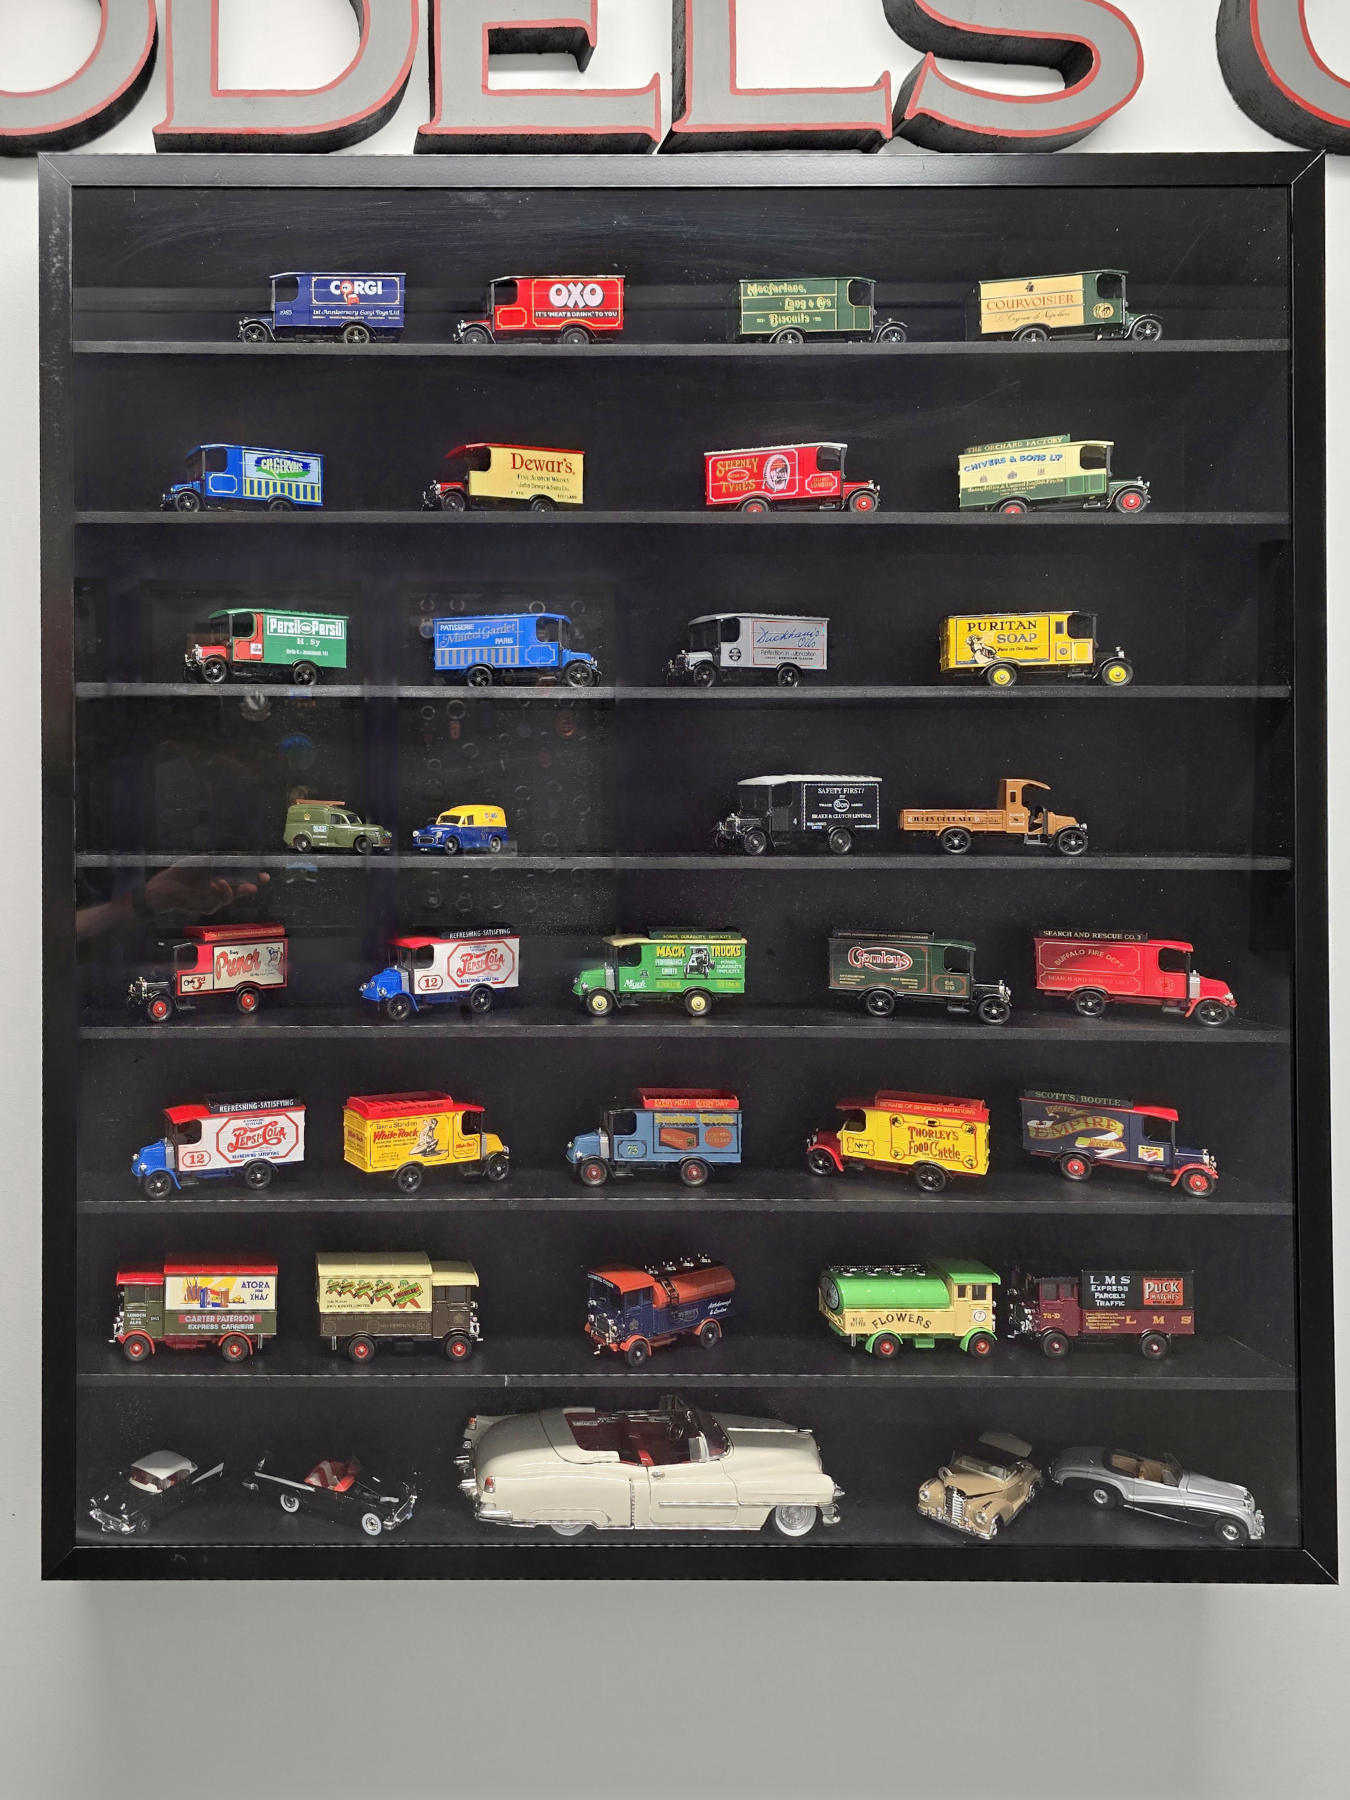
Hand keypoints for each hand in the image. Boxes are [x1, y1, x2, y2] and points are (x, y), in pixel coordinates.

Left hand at [143, 865, 270, 916]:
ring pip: (228, 898)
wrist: (164, 887)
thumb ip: (218, 863)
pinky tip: (211, 887)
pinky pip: (216, 904)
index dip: (253, 877)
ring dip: (227, 891)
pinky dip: (215, 895)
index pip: (241, 878)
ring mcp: (213, 900)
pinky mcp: (205, 908)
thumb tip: (234, 858)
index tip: (264, 876)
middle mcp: (219, 890)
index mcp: (221, 877)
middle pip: (239, 890)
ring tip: (220, 882)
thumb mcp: (202, 864)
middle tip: (255, 885)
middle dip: (248, 888)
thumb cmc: (181, 873)